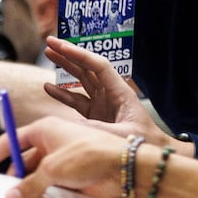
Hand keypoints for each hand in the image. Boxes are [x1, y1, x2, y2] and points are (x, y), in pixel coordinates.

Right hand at [0, 115, 124, 197]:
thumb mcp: (53, 169)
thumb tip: (11, 197)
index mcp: (44, 130)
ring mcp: (62, 162)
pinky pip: (50, 190)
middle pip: (22, 161)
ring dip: (27, 190)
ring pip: (36, 178)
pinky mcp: (72, 179)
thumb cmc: (90, 155)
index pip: (10, 141)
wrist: (125, 168)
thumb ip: (29, 184)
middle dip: (10, 177)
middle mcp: (51, 144)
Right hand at [40, 37, 192, 153]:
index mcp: (120, 92)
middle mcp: (110, 93)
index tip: (62, 46)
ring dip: (64, 67)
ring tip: (48, 54)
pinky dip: (61, 94)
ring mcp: (102, 102)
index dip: (80, 55)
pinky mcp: (95, 114)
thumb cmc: (142, 144)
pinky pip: (75, 99)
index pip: (98, 66)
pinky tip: (48, 86)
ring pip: (80, 79)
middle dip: (68, 54)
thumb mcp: (121, 136)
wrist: (150, 155)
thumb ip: (98, 129)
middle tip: (50, 42)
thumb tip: (73, 124)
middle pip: (87, 67)